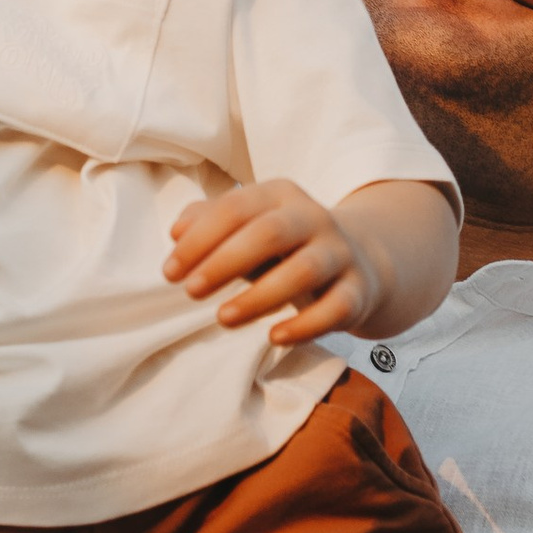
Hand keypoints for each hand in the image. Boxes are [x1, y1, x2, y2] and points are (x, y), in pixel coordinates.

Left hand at [165, 181, 386, 343]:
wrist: (362, 261)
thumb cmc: (287, 246)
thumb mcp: (251, 226)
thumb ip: (211, 222)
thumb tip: (177, 231)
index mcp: (280, 196)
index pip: (236, 208)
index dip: (200, 239)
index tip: (170, 271)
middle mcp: (313, 218)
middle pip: (269, 233)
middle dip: (225, 261)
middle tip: (191, 291)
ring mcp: (339, 254)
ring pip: (303, 270)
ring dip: (259, 296)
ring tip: (223, 318)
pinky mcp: (357, 291)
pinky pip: (335, 308)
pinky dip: (304, 326)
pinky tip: (274, 337)